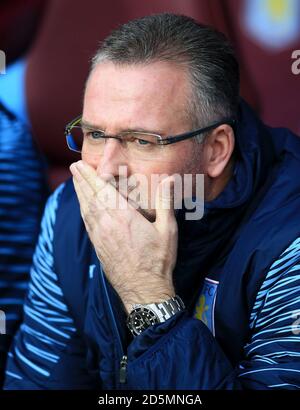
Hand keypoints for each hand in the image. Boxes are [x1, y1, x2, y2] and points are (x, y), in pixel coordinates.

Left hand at [70, 160, 177, 312]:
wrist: (143, 290)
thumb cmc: (158, 260)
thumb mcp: (168, 230)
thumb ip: (165, 202)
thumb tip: (169, 180)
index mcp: (123, 216)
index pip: (102, 190)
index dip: (90, 175)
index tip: (81, 164)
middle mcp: (107, 223)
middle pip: (90, 196)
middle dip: (81, 180)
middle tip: (74, 167)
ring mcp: (100, 235)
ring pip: (85, 208)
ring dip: (79, 192)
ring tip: (75, 181)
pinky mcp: (98, 245)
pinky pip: (87, 222)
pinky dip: (83, 209)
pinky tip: (83, 206)